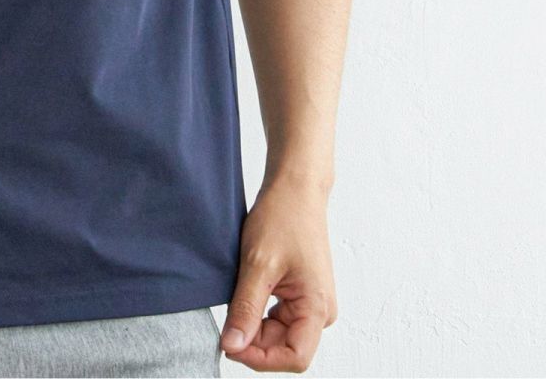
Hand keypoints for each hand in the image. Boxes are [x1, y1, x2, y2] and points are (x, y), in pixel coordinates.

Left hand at [218, 174, 336, 371]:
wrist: (295, 187)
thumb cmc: (284, 216)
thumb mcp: (258, 263)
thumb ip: (246, 308)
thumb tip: (232, 346)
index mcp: (318, 308)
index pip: (294, 357)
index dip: (261, 358)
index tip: (230, 345)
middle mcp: (320, 311)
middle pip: (284, 348)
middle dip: (253, 342)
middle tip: (225, 322)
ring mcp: (311, 303)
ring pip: (278, 335)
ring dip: (254, 326)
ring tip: (236, 297)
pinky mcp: (300, 294)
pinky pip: (278, 318)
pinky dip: (257, 313)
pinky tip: (243, 294)